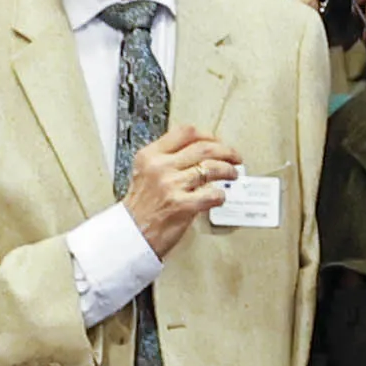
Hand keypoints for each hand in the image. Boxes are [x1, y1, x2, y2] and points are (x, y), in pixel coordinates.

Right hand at [123, 122, 244, 241]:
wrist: (131, 233)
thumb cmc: (141, 207)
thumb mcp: (146, 172)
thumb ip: (168, 159)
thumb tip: (200, 151)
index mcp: (151, 155)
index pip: (186, 132)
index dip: (209, 135)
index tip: (218, 142)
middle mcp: (160, 167)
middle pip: (204, 147)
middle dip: (227, 151)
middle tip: (235, 158)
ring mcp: (171, 185)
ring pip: (212, 168)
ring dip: (229, 171)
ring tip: (233, 174)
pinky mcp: (181, 205)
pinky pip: (212, 194)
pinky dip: (221, 195)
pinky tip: (220, 197)